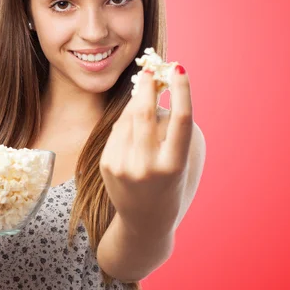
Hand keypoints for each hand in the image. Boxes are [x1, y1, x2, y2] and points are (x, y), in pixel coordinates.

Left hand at [99, 65, 192, 234]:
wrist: (145, 221)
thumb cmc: (169, 183)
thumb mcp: (179, 160)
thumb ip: (171, 128)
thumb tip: (154, 89)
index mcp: (173, 165)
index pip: (180, 120)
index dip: (181, 90)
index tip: (179, 68)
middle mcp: (148, 166)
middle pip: (146, 113)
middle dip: (147, 87)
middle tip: (150, 71)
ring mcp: (124, 166)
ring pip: (129, 118)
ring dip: (137, 102)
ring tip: (144, 99)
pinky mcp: (108, 164)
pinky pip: (117, 130)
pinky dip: (126, 121)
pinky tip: (132, 126)